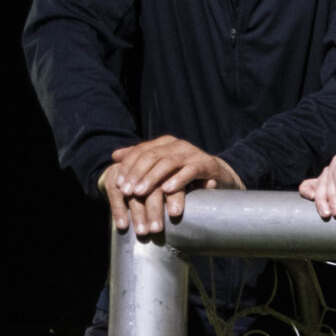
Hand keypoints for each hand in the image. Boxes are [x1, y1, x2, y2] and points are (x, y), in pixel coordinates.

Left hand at [103, 137, 242, 236]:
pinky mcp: (207, 165)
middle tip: (127, 191)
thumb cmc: (187, 174)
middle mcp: (178, 145)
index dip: (128, 167)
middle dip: (137, 174)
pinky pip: (190, 171)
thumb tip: (115, 156)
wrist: (221, 177)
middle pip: (152, 156)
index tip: (119, 185)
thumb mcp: (162, 167)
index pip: (141, 151)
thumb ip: (141, 160)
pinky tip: (166, 190)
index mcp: (165, 143)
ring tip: (141, 193)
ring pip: (168, 163)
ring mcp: (193, 153)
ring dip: (152, 178)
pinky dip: (177, 180)